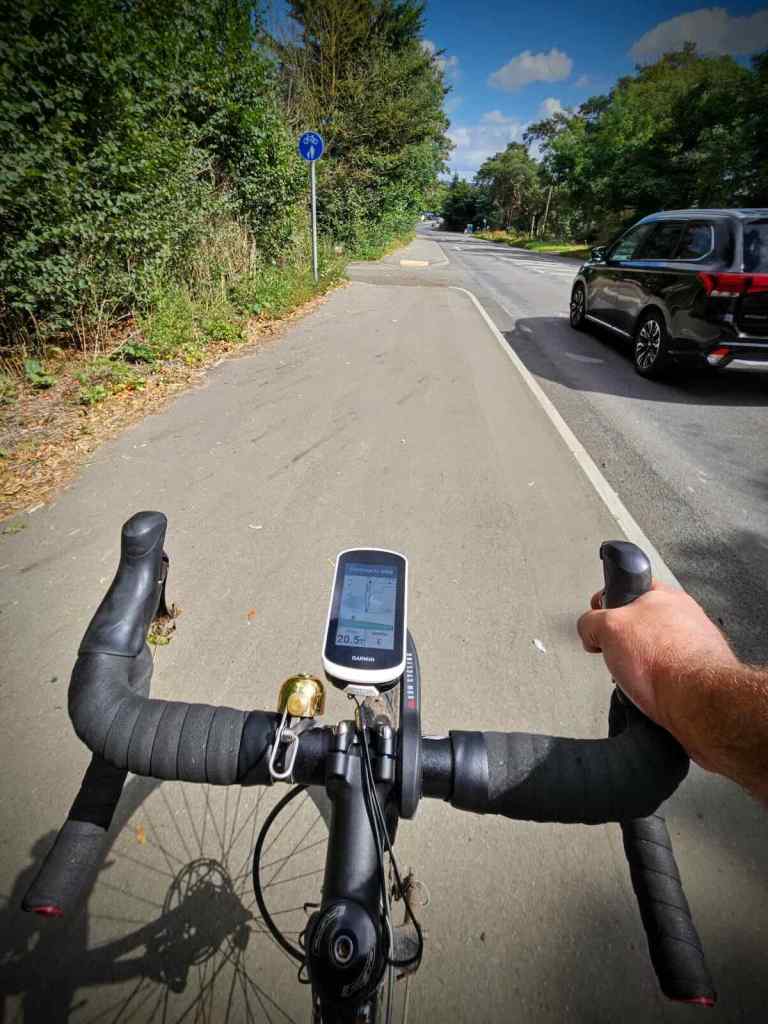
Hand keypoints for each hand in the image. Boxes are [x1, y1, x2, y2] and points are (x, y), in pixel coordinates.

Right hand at [577, 581, 737, 749]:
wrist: (698, 702)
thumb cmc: (665, 662)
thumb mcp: (608, 627)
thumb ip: (592, 621)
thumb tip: (589, 629)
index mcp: (665, 596)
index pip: (630, 588)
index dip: (609, 603)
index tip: (601, 616)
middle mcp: (684, 617)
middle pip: (640, 623)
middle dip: (623, 641)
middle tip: (618, 654)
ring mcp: (694, 645)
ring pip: (653, 651)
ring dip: (640, 665)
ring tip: (637, 677)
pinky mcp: (699, 672)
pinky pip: (666, 674)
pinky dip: (655, 683)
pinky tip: (651, 690)